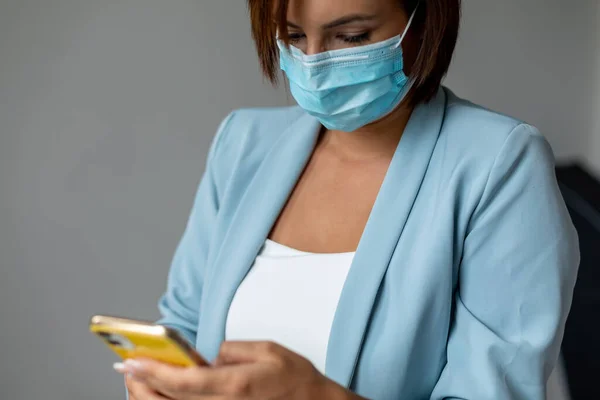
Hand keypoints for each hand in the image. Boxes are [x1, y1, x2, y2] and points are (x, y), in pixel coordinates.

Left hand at [116, 341, 364, 399]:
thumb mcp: (266, 351)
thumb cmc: (295, 381)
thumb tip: (208, 358)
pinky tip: (165, 395)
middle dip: (142, 386)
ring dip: (152, 398)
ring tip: (140, 383)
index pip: (181, 381)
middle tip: (129, 370)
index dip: (151, 372)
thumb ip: (232, 350)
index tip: (132, 362)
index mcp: (233, 387)